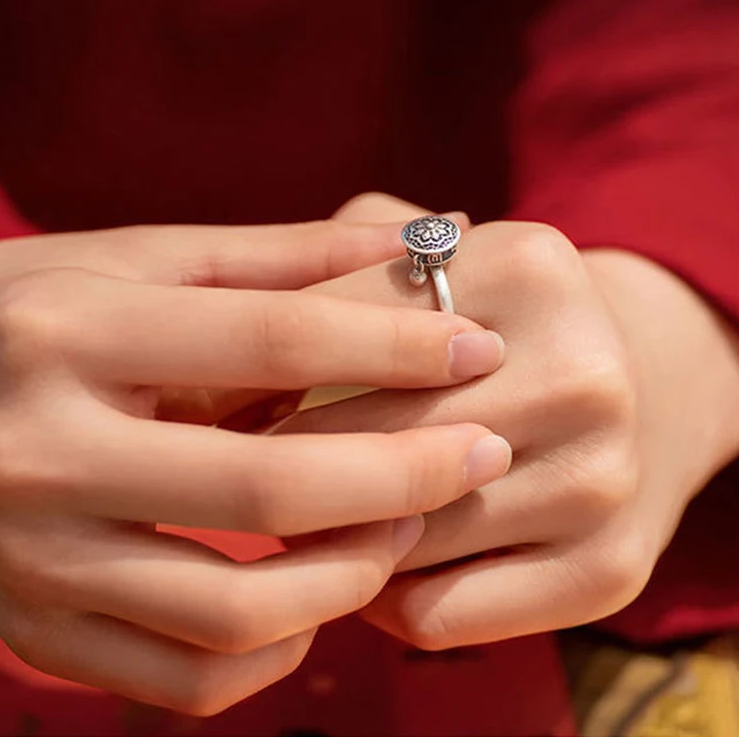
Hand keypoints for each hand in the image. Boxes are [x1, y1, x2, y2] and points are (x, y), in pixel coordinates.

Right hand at [0, 221, 510, 712]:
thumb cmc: (42, 310)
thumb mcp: (144, 263)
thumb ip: (279, 260)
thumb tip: (409, 248)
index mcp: (66, 333)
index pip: (271, 340)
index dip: (396, 343)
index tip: (480, 346)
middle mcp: (35, 453)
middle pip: (268, 484)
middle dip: (407, 474)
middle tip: (484, 453)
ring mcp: (29, 562)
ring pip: (235, 612)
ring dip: (351, 574)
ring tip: (405, 527)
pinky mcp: (36, 632)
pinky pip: (186, 679)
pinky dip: (277, 649)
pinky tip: (314, 593)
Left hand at [280, 195, 738, 648]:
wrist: (644, 386)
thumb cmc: (505, 319)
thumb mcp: (443, 257)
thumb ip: (350, 247)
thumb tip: (251, 309)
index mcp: (529, 266)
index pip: (345, 326)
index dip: (264, 365)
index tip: (217, 389)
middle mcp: (583, 371)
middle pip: (376, 435)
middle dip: (284, 456)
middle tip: (237, 464)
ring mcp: (602, 479)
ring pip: (402, 536)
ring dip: (328, 535)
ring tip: (291, 514)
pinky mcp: (608, 571)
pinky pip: (440, 614)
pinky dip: (380, 599)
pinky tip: (366, 561)